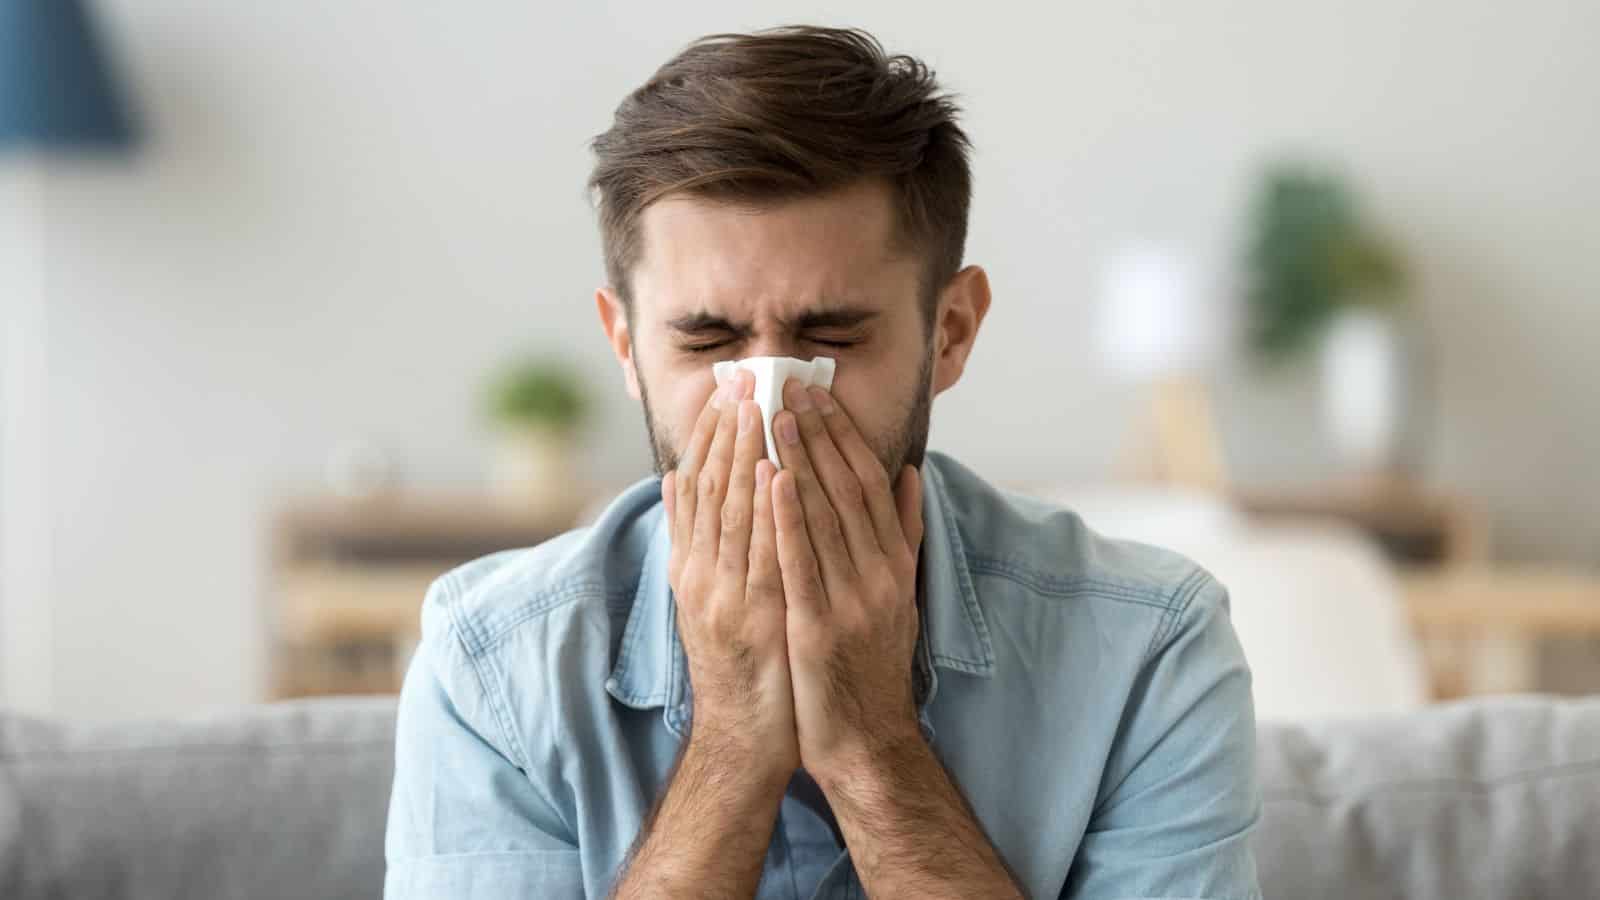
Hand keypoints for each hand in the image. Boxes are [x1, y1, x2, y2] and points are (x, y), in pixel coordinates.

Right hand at [663, 370, 798, 779]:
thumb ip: (693, 541)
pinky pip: (761, 555)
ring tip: (756, 407)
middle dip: (726, 432)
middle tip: (741, 380)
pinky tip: (773, 473)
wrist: (743, 739)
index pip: (698, 488)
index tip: (727, 391)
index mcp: (692, 567)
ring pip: (732, 514)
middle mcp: (701, 576)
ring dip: (743, 456)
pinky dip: (765, 512)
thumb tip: (676, 483)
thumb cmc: (738, 666)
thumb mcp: (705, 598)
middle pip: (710, 491)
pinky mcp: (754, 619)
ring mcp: (725, 597)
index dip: (711, 437)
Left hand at [768, 379, 925, 782]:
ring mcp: (852, 601)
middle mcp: (879, 574)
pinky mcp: (821, 628)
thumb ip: (904, 533)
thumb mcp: (899, 593)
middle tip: (788, 385)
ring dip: (798, 460)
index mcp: (894, 562)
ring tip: (774, 414)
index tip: (817, 393)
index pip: (869, 482)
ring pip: (824, 516)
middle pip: (846, 488)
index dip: (842, 434)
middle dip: (816, 433)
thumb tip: (911, 473)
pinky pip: (801, 562)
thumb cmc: (873, 664)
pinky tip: (769, 480)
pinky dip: (787, 518)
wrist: (866, 740)